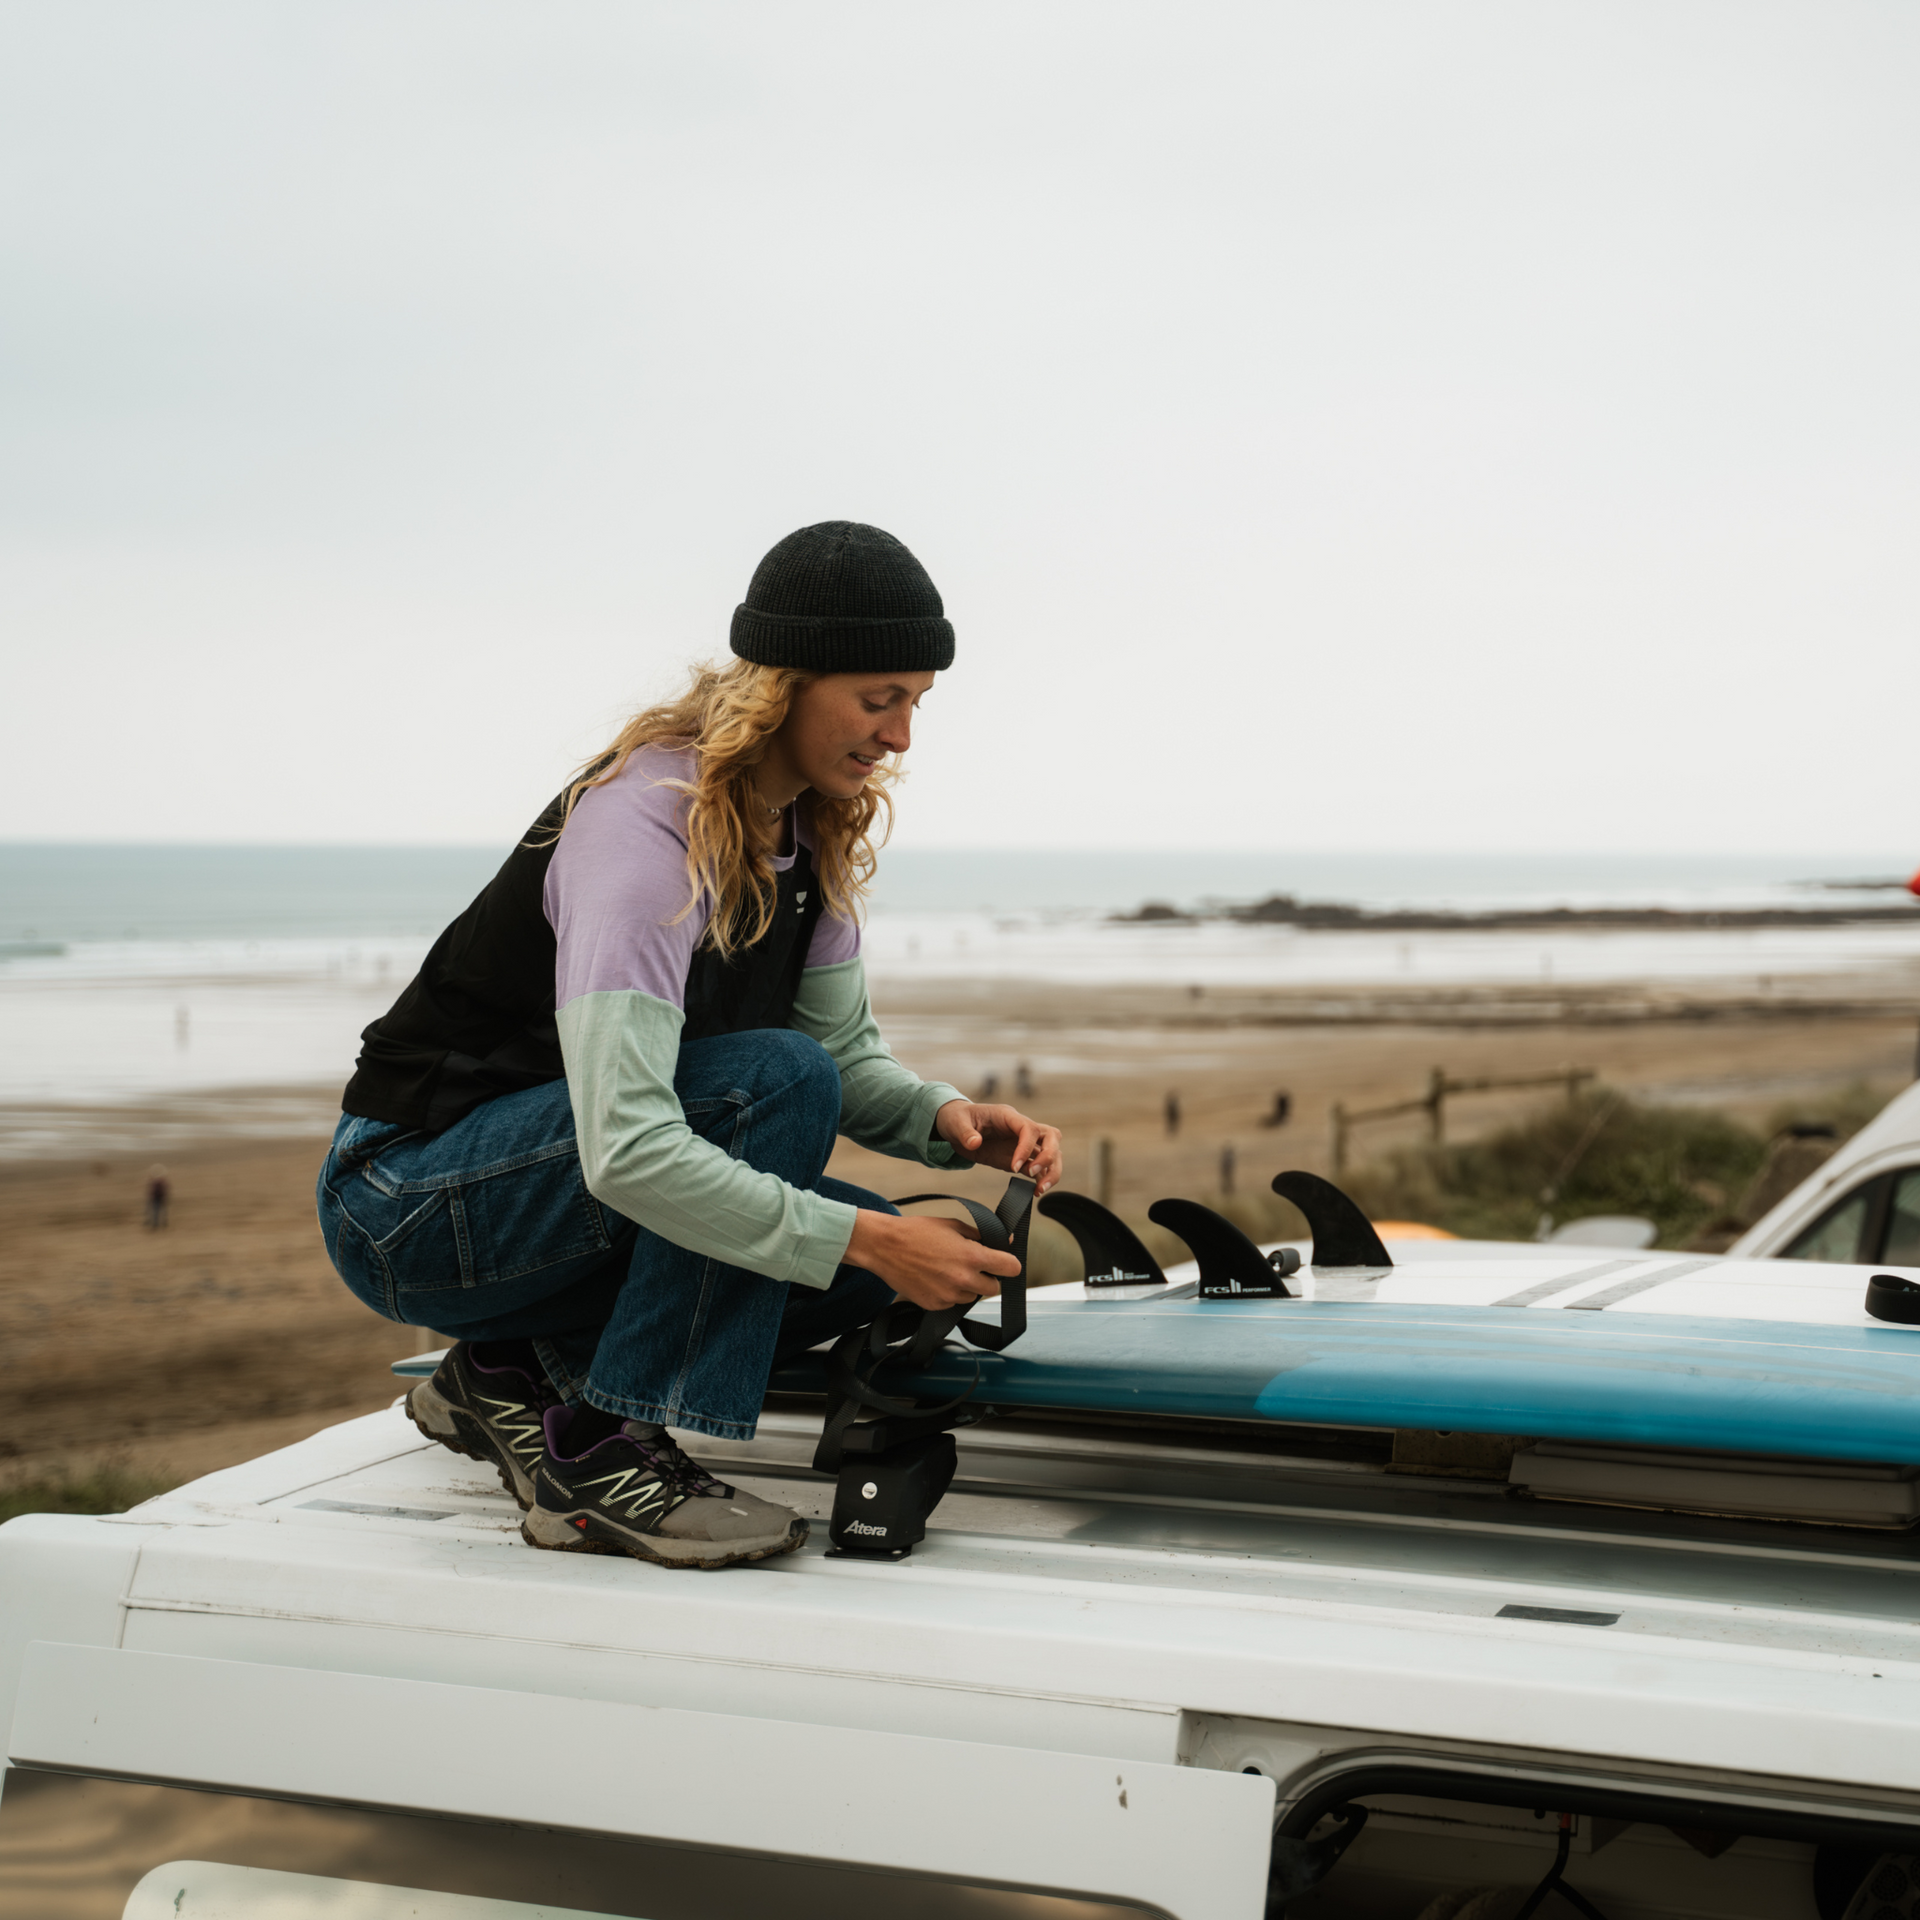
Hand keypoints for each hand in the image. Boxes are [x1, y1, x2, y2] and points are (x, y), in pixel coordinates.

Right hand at [846, 1210, 1022, 1311]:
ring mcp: (948, 1295)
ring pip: (972, 1297)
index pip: (1011, 1268)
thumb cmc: (916, 1232)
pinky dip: (949, 1293)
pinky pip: (952, 1303)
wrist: (884, 1246)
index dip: (1010, 1264)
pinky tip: (935, 1278)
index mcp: (972, 1256)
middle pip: (994, 1289)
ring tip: (948, 1270)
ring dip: (968, 1287)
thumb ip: (981, 1236)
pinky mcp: (934, 1305)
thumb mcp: (952, 1225)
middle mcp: (963, 1279)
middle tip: (974, 1266)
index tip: (1005, 1263)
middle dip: (988, 1278)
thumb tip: (1005, 1241)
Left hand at [933, 1101, 1062, 1194]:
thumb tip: (975, 1142)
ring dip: (1051, 1171)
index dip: (1026, 1147)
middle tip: (1032, 1174)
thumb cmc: (957, 1119)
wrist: (955, 1127)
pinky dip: (1042, 1179)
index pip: (1029, 1128)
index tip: (1013, 1167)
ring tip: (1040, 1190)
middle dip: (1048, 1157)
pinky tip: (1036, 1192)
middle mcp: (1020, 1128)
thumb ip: (965, 1133)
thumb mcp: (955, 1123)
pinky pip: (1040, 1167)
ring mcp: (1023, 1143)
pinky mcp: (1021, 1157)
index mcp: (1007, 1116)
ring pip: (1052, 1152)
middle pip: (1051, 1137)